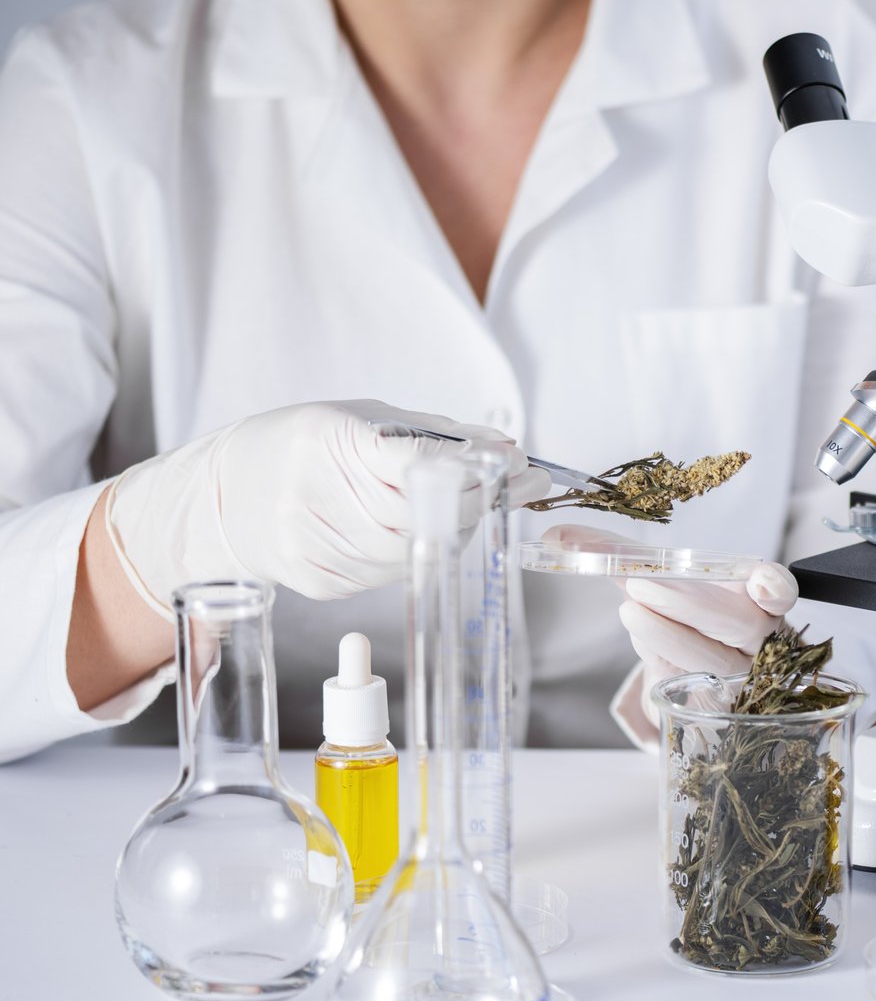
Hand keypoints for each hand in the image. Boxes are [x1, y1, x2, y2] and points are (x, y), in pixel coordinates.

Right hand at [106, 399, 547, 613]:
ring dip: (463, 525)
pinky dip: (428, 548)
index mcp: (324, 440)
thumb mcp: (362, 419)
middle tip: (522, 483)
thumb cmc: (305, 446)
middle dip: (480, 499)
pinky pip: (394, 570)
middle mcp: (313, 496)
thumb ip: (434, 435)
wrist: (229, 496)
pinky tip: (439, 527)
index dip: (472, 466)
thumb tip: (504, 448)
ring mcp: (314, 545)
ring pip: (414, 547)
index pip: (412, 460)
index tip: (516, 463)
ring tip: (487, 501)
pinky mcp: (323, 581)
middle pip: (420, 511)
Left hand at [540, 524, 797, 746]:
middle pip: (739, 624)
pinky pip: (692, 689)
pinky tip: (646, 648)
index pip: (779, 590)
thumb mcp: (658, 578)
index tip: (762, 584)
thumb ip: (615, 553)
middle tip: (639, 585)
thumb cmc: (684, 613)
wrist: (694, 668)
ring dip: (667, 635)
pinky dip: (663, 665)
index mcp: (759, 597)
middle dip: (689, 604)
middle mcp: (760, 638)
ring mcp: (741, 678)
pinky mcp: (717, 707)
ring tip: (630, 611)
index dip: (774, 587)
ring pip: (714, 661)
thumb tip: (554, 532)